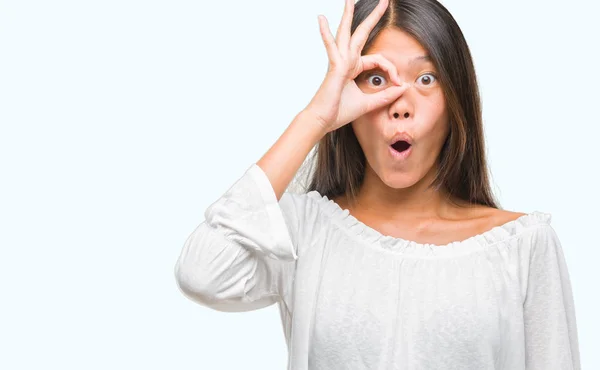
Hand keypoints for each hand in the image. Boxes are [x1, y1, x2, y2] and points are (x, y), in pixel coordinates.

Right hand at [304, 0, 410, 132]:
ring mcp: (339, 61)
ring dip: (348, 15)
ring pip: (346, 33)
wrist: (323, 121)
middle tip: (385, 1)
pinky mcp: (334, 67)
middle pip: (361, 34)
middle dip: (373, 17)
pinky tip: (321, 18)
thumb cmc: (339, 112)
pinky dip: (325, 33)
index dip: (391, 69)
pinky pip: (331, 47)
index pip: (378, 59)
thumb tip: (404, 88)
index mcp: (353, 67)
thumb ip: (386, 96)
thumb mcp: (369, 104)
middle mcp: (346, 61)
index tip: (398, 83)